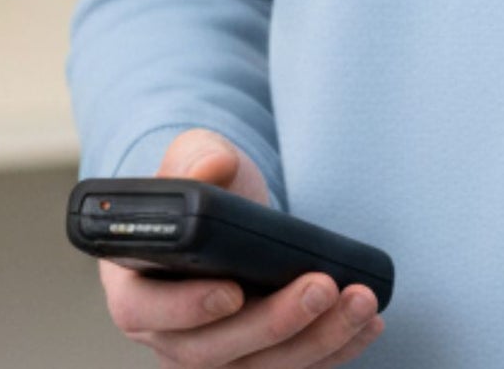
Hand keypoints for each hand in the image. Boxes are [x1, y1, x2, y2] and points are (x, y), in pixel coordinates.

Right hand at [97, 128, 384, 365]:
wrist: (231, 211)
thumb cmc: (205, 186)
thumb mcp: (195, 155)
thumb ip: (197, 157)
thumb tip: (210, 170)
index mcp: (136, 286)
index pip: (146, 311)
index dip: (187, 308)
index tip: (232, 291)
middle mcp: (169, 335)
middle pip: (214, 351)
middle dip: (275, 323)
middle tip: (322, 286)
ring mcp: (214, 355)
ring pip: (260, 368)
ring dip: (317, 340)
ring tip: (360, 301)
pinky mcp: (257, 360)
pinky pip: (292, 368)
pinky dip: (333, 350)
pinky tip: (368, 323)